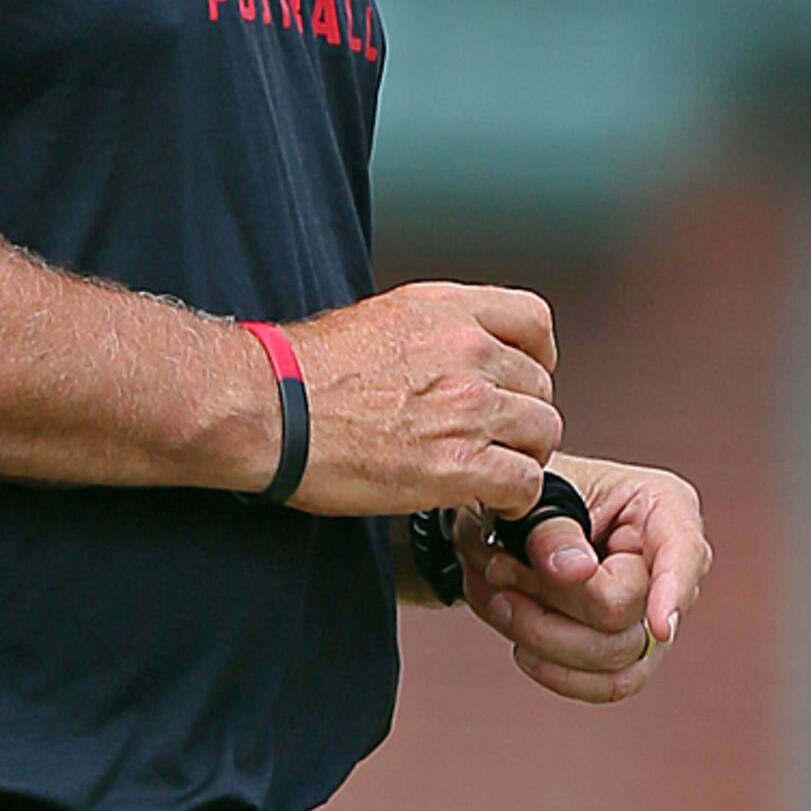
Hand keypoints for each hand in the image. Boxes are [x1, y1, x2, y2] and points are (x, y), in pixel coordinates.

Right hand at [286, 277, 559, 523]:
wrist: (269, 411)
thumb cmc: (300, 374)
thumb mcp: (377, 321)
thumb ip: (429, 333)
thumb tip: (444, 358)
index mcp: (447, 310)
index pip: (534, 322)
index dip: (537, 358)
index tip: (520, 381)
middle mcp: (468, 351)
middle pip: (539, 386)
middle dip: (522, 417)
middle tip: (495, 441)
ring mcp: (469, 407)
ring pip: (542, 433)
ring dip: (522, 457)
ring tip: (492, 473)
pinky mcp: (460, 464)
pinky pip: (524, 483)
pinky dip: (514, 498)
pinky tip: (489, 501)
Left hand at [450, 455, 707, 703]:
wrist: (496, 530)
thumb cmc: (525, 502)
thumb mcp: (530, 497)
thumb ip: (552, 529)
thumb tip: (576, 570)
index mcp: (662, 507)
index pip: (683, 553)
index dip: (674, 589)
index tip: (660, 624)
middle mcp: (667, 566)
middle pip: (626, 615)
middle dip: (554, 601)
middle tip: (500, 569)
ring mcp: (652, 615)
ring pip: (613, 659)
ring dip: (544, 636)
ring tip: (503, 599)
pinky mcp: (628, 653)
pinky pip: (606, 686)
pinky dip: (556, 672)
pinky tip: (523, 646)